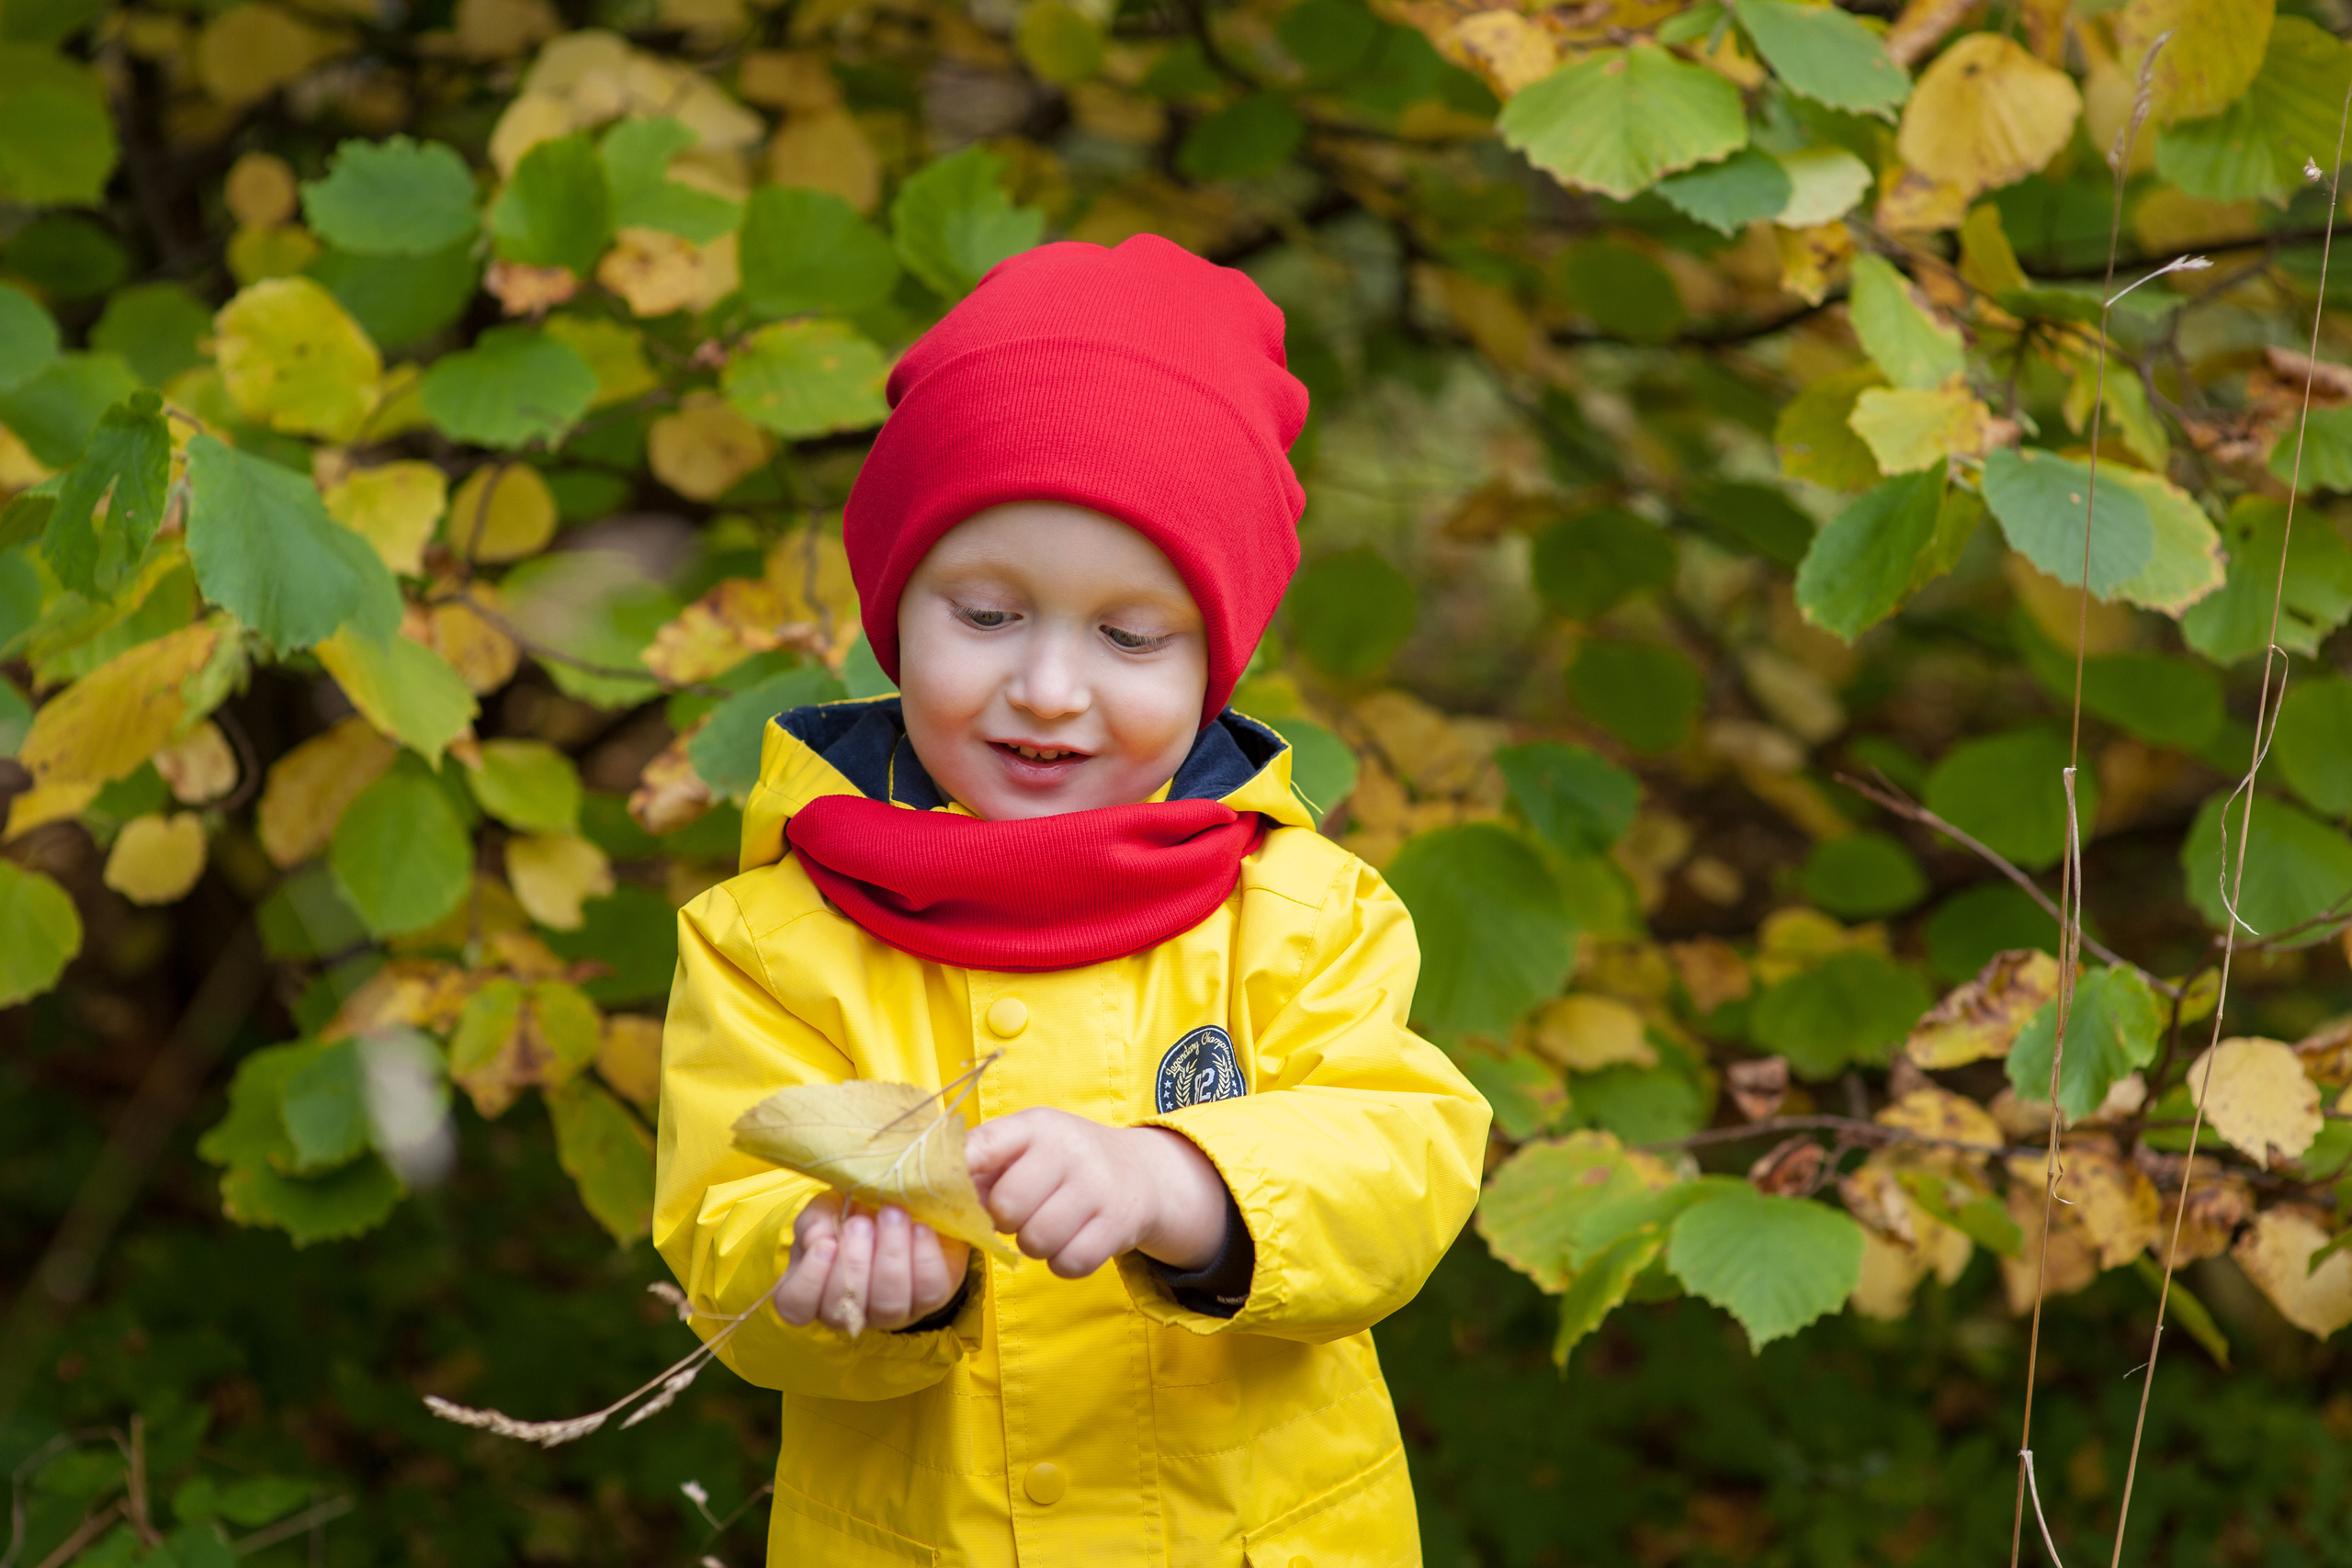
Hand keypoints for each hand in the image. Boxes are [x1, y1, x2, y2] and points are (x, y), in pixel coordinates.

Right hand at [771, 1193, 970, 1336]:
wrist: (907, 1208)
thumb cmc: (855, 1212)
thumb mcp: (827, 1208)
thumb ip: (815, 1220)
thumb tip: (819, 1237)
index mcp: (814, 1290)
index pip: (795, 1306)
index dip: (809, 1280)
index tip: (827, 1243)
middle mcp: (850, 1310)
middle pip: (843, 1308)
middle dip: (854, 1262)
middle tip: (862, 1222)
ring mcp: (890, 1312)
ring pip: (888, 1303)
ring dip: (890, 1255)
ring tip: (892, 1215)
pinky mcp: (929, 1299)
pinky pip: (928, 1290)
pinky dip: (924, 1257)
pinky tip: (920, 1229)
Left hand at [964, 1109, 1228, 1279]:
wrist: (1142, 1173)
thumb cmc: (1064, 1162)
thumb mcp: (1028, 1144)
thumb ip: (982, 1163)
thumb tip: (931, 1192)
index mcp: (1035, 1126)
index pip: (982, 1147)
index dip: (957, 1176)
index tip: (950, 1195)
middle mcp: (1068, 1149)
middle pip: (1007, 1207)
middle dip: (1006, 1221)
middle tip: (1020, 1214)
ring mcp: (1097, 1185)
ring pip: (1036, 1240)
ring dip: (1034, 1244)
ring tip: (1046, 1226)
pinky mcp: (1119, 1222)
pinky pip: (1069, 1263)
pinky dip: (1063, 1263)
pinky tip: (1070, 1241)